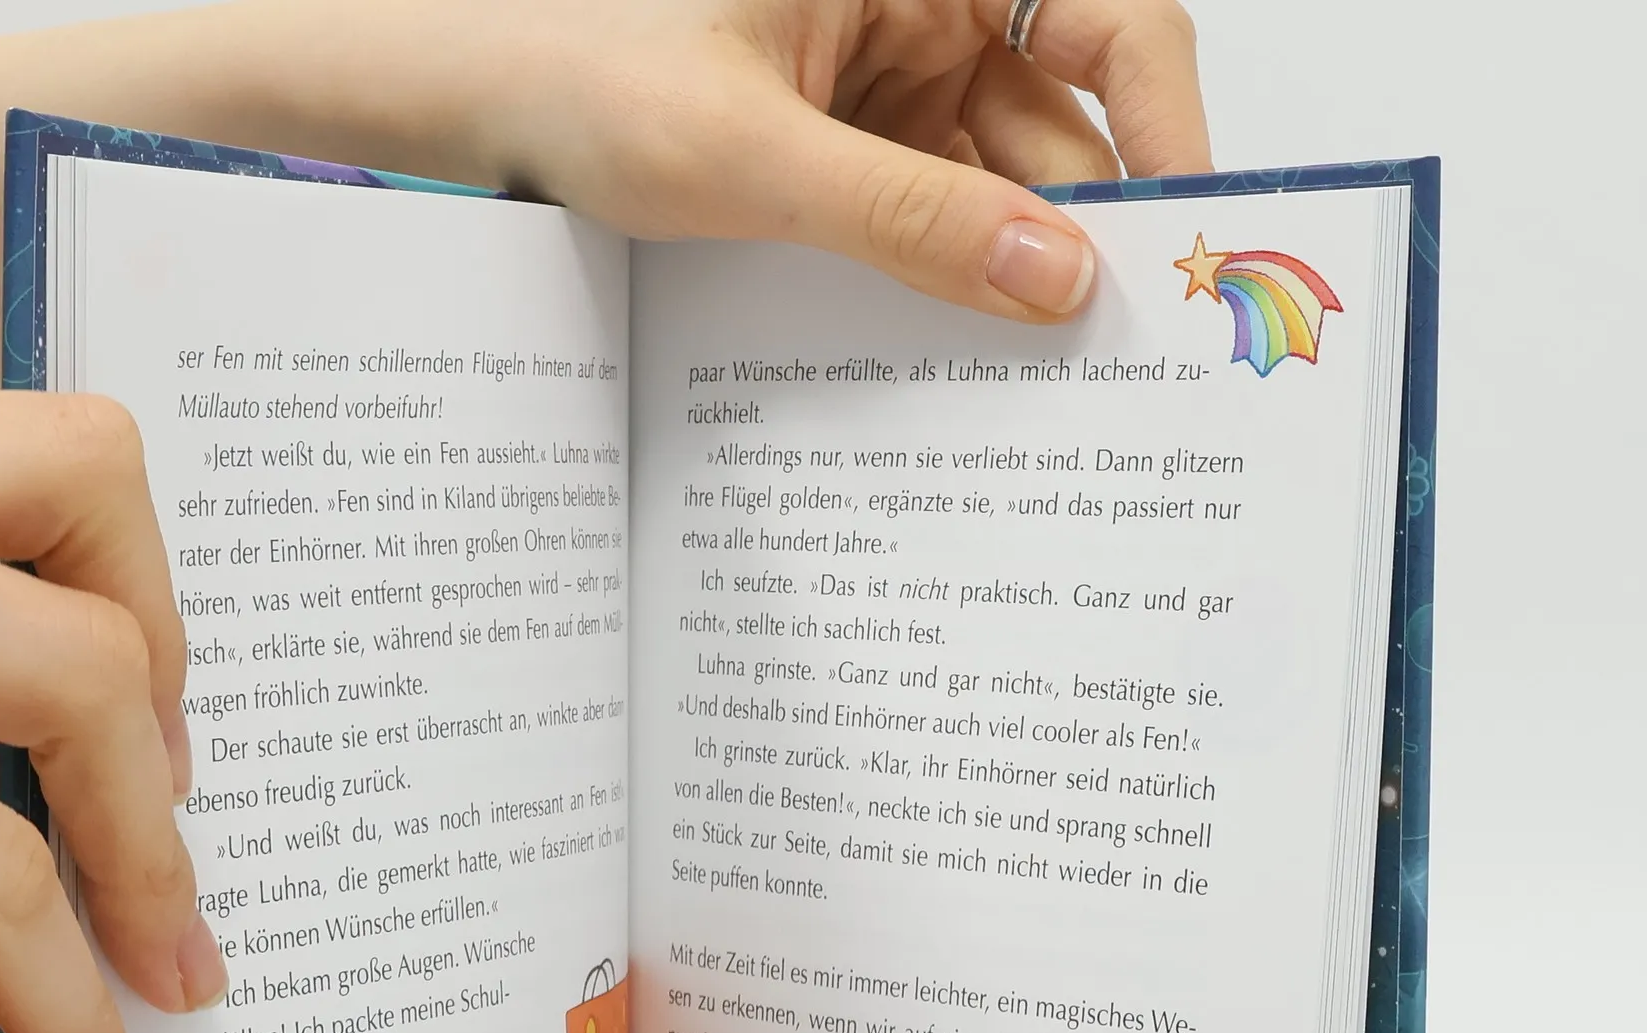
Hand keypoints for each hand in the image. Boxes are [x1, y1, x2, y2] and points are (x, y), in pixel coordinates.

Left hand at [285, 0, 1208, 321]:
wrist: (454, 100)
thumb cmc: (568, 68)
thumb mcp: (748, 152)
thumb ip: (907, 216)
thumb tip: (1052, 279)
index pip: (1105, 19)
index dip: (1167, 125)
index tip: (1191, 237)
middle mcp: (919, 3)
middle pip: (1060, 117)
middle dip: (1086, 228)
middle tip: (1120, 355)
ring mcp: (883, 77)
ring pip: (997, 179)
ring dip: (1011, 270)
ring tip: (1038, 381)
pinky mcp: (843, 142)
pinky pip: (928, 209)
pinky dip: (942, 276)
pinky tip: (953, 351)